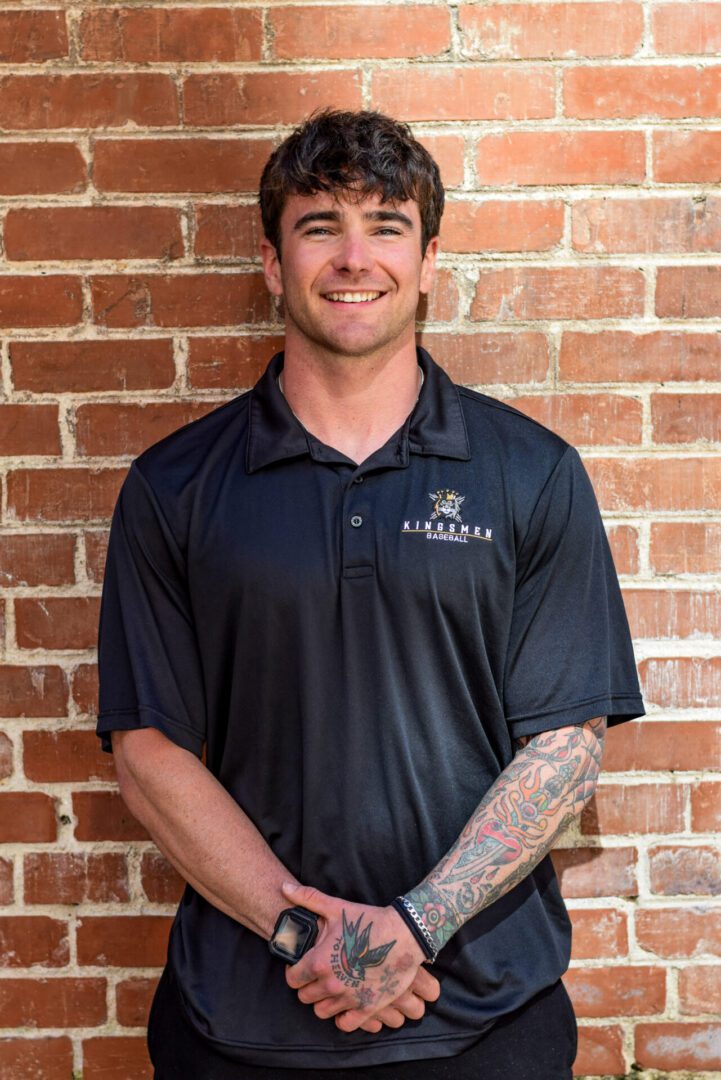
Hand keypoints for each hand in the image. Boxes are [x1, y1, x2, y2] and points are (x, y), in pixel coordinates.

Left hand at [281, 881, 439, 1032]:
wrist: (404, 934)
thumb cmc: (368, 921)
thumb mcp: (336, 907)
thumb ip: (307, 898)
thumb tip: (284, 888)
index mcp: (319, 961)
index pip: (292, 979)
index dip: (295, 972)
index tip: (303, 966)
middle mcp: (331, 984)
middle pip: (305, 997)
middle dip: (308, 986)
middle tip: (318, 975)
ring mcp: (349, 999)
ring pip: (321, 1012)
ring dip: (323, 1001)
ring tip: (331, 989)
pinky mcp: (366, 1008)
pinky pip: (344, 1025)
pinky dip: (342, 1017)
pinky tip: (346, 1003)